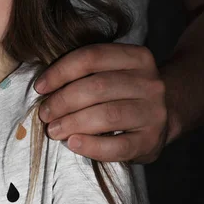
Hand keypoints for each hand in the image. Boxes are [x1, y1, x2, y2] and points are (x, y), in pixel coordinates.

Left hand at [36, 43, 166, 163]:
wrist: (163, 116)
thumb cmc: (124, 92)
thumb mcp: (112, 72)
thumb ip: (85, 73)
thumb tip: (44, 87)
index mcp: (137, 57)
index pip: (92, 57)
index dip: (60, 71)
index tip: (40, 87)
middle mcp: (150, 82)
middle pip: (97, 86)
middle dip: (63, 101)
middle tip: (45, 114)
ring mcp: (154, 112)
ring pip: (107, 115)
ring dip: (73, 123)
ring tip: (54, 130)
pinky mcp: (152, 141)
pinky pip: (119, 146)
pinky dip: (92, 146)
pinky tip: (73, 143)